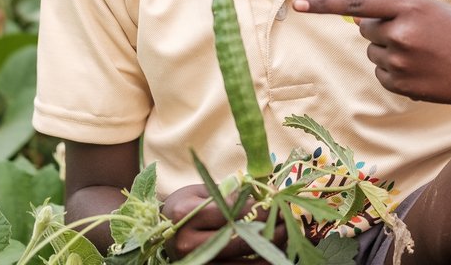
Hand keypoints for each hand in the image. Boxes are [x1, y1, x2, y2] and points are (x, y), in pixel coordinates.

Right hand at [162, 184, 285, 263]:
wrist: (161, 230)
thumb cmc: (184, 206)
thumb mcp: (200, 192)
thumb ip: (228, 194)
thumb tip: (262, 195)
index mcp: (185, 215)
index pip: (231, 212)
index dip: (258, 208)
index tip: (277, 202)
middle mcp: (188, 242)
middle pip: (239, 239)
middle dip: (269, 230)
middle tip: (288, 221)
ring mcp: (197, 262)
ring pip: (243, 263)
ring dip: (270, 252)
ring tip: (286, 238)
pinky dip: (259, 264)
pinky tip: (273, 256)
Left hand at [293, 0, 450, 119]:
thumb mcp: (436, 9)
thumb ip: (399, 10)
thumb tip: (362, 18)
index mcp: (409, 5)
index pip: (357, 3)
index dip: (324, 4)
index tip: (297, 4)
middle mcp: (399, 31)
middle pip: (365, 28)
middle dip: (382, 29)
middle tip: (415, 34)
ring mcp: (399, 60)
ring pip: (373, 52)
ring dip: (390, 51)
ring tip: (424, 54)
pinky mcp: (400, 84)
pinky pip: (381, 74)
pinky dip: (395, 72)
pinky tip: (422, 71)